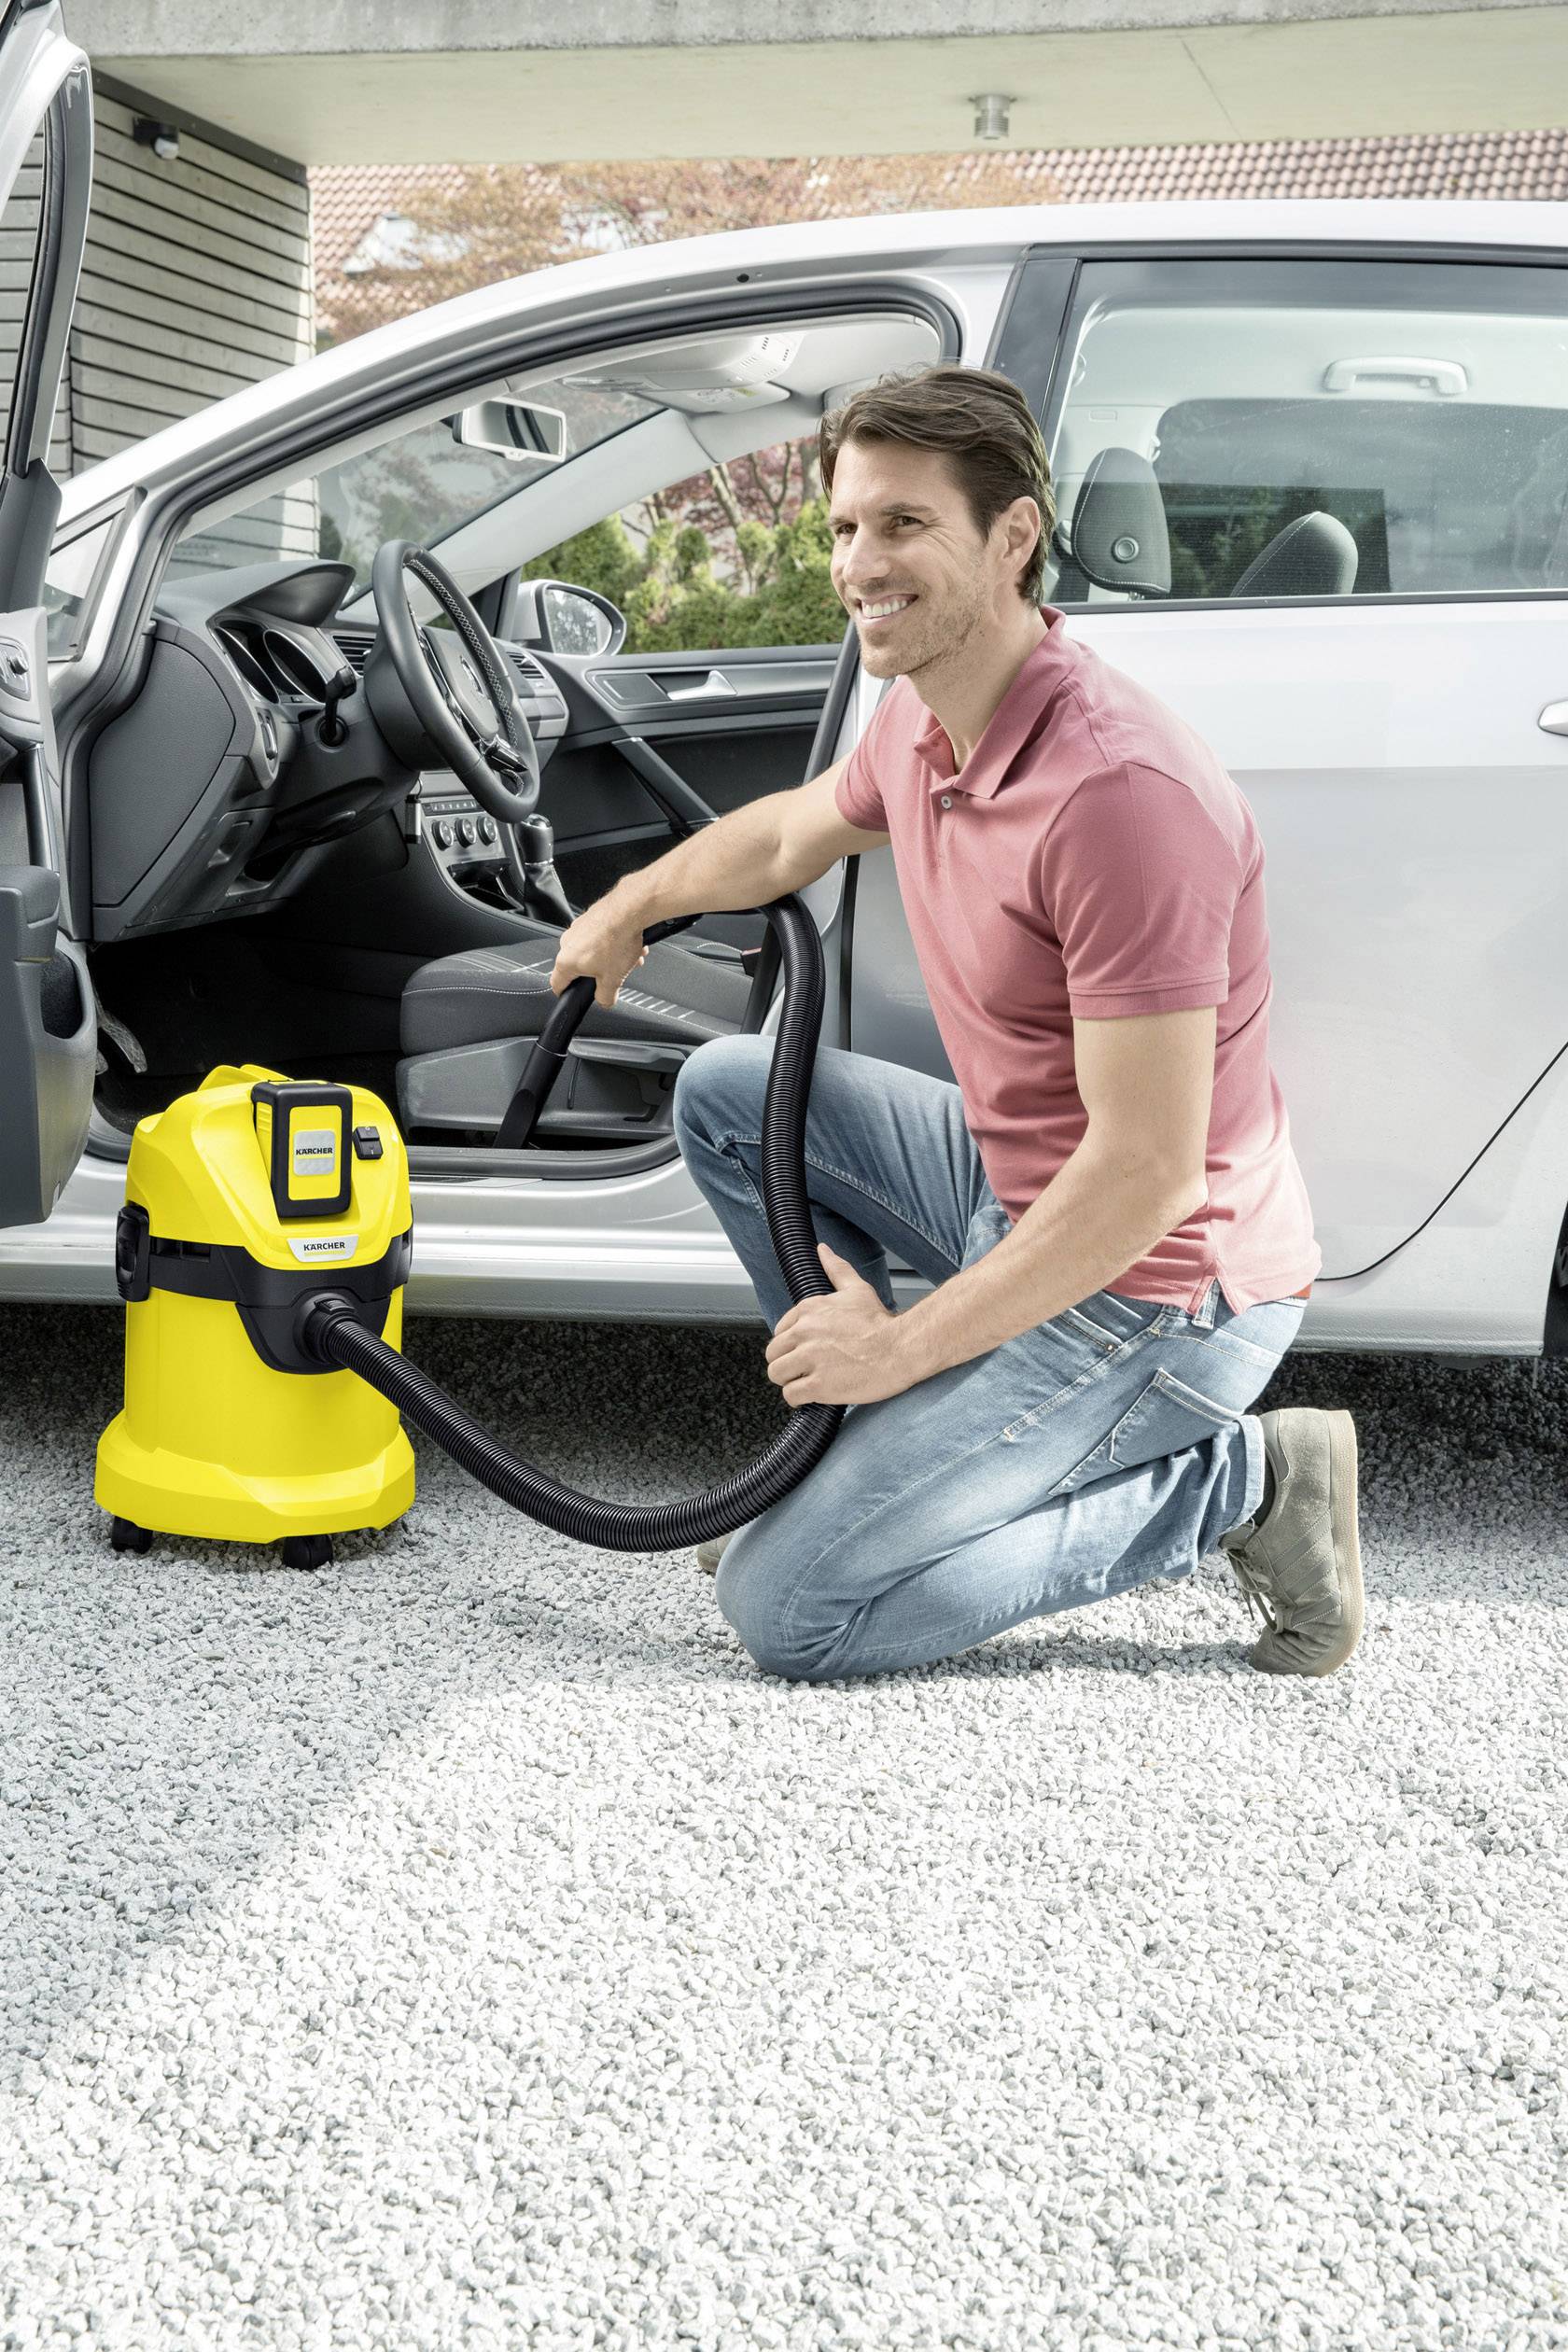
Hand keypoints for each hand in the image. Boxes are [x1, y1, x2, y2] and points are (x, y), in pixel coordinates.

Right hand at [549, 899, 648, 1008]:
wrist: (629, 910)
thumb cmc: (617, 941)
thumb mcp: (613, 979)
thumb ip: (605, 996)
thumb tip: (604, 1001)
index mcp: (566, 961)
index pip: (557, 984)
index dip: (565, 993)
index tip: (571, 996)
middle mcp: (568, 942)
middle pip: (580, 967)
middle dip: (600, 972)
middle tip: (616, 974)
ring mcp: (578, 927)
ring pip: (592, 950)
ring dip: (610, 956)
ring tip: (630, 957)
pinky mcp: (590, 916)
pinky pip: (599, 935)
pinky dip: (612, 941)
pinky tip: (629, 942)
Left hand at [764, 1243, 913, 1406]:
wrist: (901, 1348)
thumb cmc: (881, 1323)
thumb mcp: (857, 1289)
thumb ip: (836, 1269)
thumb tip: (822, 1249)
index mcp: (809, 1310)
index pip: (779, 1332)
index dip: (792, 1345)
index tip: (806, 1351)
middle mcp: (804, 1332)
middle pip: (773, 1355)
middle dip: (787, 1364)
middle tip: (807, 1369)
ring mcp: (810, 1359)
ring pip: (777, 1375)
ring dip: (791, 1381)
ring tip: (810, 1382)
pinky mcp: (818, 1385)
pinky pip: (791, 1395)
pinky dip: (800, 1399)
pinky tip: (815, 1394)